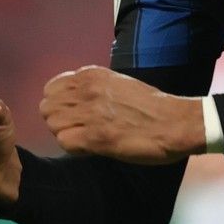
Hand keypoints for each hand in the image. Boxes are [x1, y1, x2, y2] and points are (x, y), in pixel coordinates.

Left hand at [40, 66, 202, 163]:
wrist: (176, 123)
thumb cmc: (152, 106)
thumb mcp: (119, 84)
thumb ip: (95, 88)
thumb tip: (74, 100)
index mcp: (93, 75)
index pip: (51, 88)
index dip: (60, 104)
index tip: (75, 114)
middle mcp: (88, 90)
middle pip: (47, 107)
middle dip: (58, 120)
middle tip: (77, 129)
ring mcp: (91, 112)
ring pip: (53, 124)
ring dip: (65, 134)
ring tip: (85, 138)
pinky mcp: (96, 136)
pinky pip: (64, 141)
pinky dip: (74, 148)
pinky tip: (91, 148)